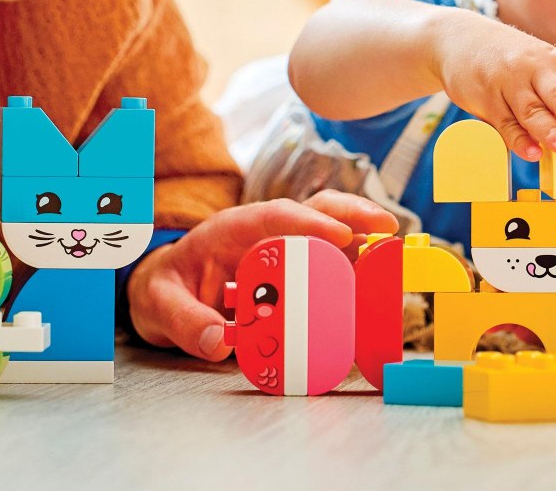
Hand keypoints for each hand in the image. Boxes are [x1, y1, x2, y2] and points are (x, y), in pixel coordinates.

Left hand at [125, 191, 396, 360]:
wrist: (167, 291)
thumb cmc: (166, 288)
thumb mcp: (161, 305)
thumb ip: (185, 321)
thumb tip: (220, 343)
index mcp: (230, 229)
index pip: (273, 215)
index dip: (308, 222)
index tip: (340, 235)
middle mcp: (263, 234)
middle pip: (311, 212)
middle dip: (351, 214)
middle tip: (386, 229)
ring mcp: (281, 251)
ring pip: (328, 236)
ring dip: (363, 244)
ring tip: (395, 258)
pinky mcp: (293, 273)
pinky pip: (329, 268)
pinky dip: (356, 275)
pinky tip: (379, 289)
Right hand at [437, 12, 555, 160]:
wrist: (455, 38)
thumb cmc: (505, 57)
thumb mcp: (536, 60)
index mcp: (552, 58)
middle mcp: (532, 68)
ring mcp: (507, 83)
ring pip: (531, 111)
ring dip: (550, 132)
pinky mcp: (485, 99)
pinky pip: (505, 123)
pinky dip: (519, 140)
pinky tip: (531, 152)